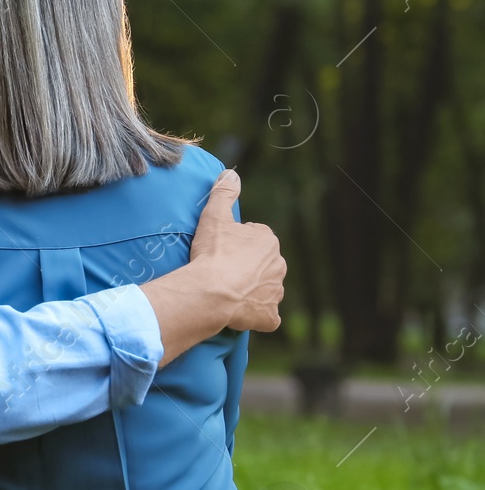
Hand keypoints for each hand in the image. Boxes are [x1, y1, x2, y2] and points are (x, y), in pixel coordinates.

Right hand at [190, 170, 285, 331]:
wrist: (211, 291)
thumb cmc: (213, 253)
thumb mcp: (214, 217)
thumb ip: (224, 193)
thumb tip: (231, 173)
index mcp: (268, 240)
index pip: (255, 238)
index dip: (236, 244)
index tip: (220, 251)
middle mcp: (279, 265)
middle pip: (262, 264)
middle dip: (247, 268)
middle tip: (222, 271)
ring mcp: (276, 292)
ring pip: (266, 289)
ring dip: (252, 291)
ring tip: (228, 292)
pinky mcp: (270, 316)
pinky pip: (267, 316)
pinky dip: (257, 316)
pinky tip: (241, 314)